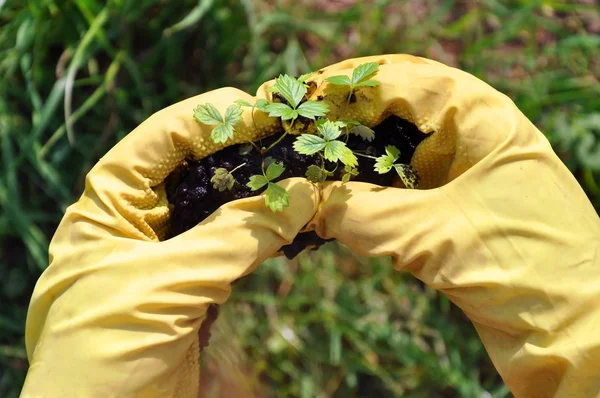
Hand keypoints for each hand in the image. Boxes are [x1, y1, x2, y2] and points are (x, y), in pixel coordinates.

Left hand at [21, 87, 318, 397]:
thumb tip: (302, 194)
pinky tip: (294, 222)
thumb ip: (235, 237)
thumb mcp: (165, 286)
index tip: (268, 116)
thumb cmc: (107, 354)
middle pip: (197, 167)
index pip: (162, 137)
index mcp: (108, 206)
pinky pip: (235, 246)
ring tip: (305, 177)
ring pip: (221, 207)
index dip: (213, 118)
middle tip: (298, 145)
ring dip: (261, 194)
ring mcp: (169, 253)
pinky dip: (265, 233)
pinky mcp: (195, 285)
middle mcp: (137, 221)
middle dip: (247, 154)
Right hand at [305, 55, 599, 396]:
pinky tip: (328, 205)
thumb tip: (303, 201)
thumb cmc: (526, 269)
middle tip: (286, 132)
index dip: (342, 85)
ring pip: (387, 155)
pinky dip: (360, 198)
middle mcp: (469, 138)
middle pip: (388, 112)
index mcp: (481, 118)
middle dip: (336, 121)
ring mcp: (459, 176)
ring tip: (296, 167)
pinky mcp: (448, 213)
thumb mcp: (438, 236)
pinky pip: (393, 193)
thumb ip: (366, 215)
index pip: (399, 80)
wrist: (577, 333)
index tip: (294, 98)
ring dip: (343, 163)